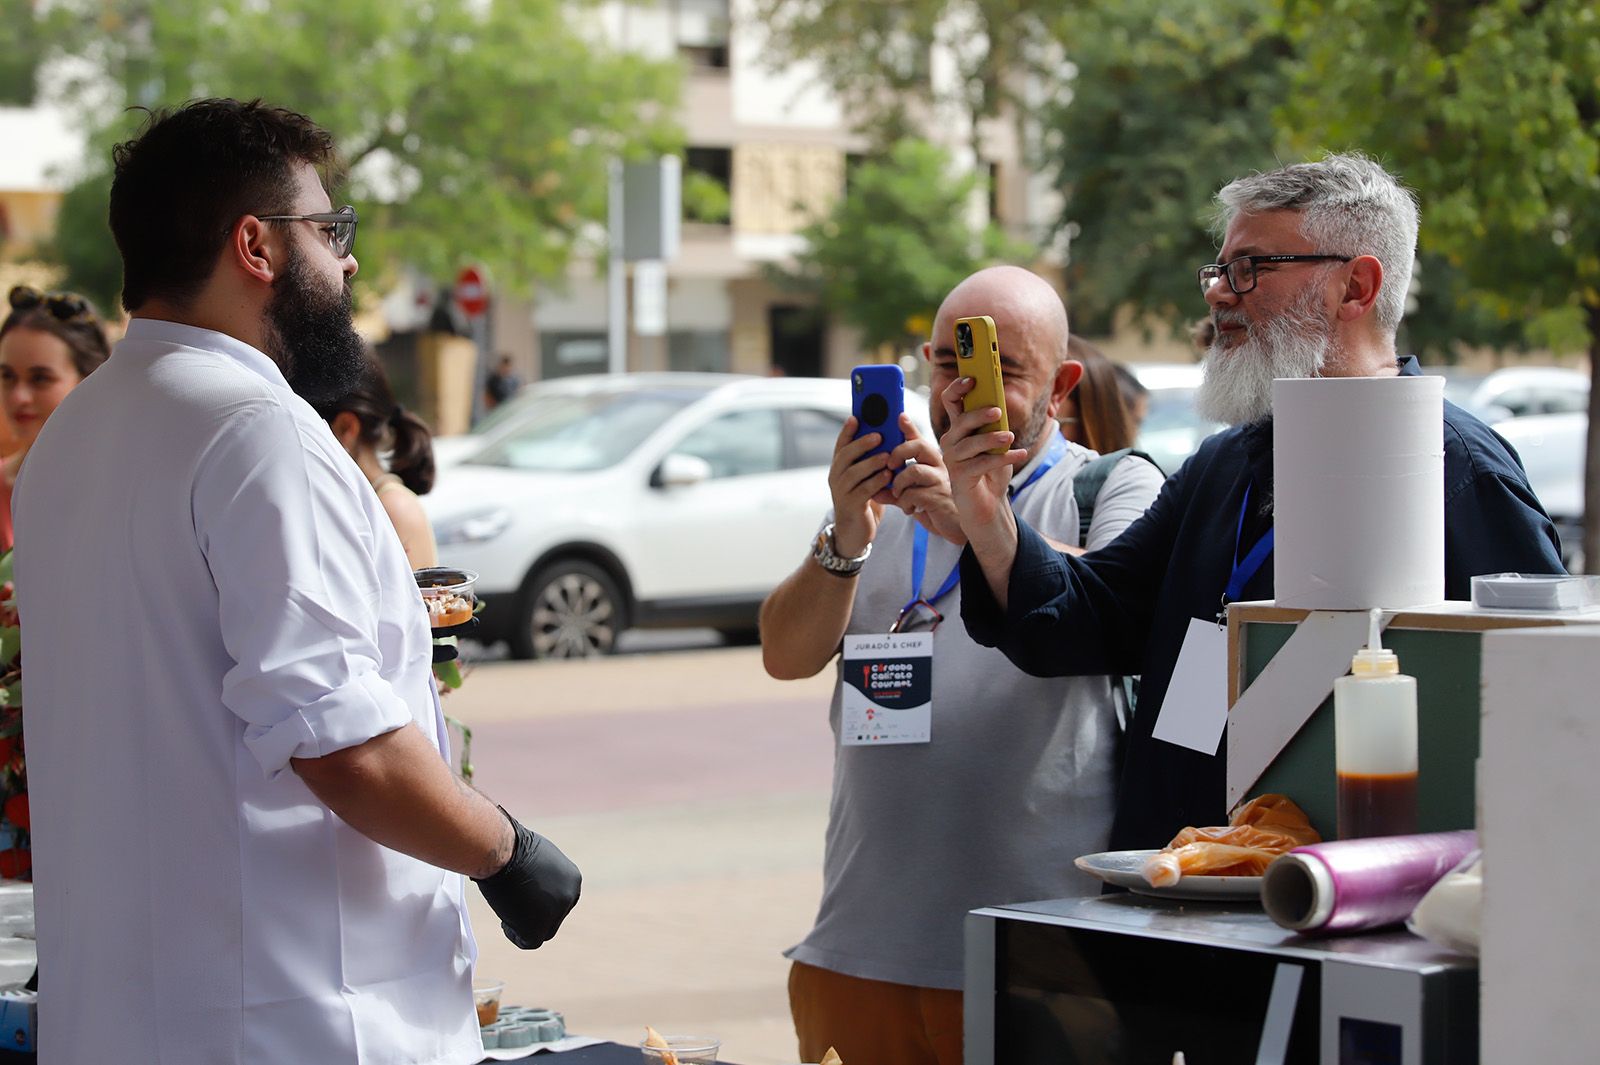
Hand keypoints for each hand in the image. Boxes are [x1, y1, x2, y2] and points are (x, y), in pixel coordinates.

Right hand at [473, 807, 581, 948]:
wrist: (502, 853)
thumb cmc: (512, 848)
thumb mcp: (537, 857)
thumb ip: (542, 876)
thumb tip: (533, 887)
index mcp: (573, 879)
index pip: (561, 899)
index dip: (544, 903)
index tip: (527, 900)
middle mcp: (570, 896)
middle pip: (554, 916)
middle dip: (536, 915)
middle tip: (515, 908)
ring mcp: (556, 914)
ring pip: (543, 930)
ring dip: (525, 924)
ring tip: (507, 911)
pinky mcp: (538, 929)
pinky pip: (528, 942)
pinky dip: (515, 935)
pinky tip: (504, 922)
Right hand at [828, 417, 891, 556]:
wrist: (855, 533)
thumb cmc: (864, 501)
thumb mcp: (866, 479)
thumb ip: (872, 461)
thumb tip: (888, 437)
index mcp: (839, 468)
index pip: (840, 445)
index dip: (847, 431)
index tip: (856, 417)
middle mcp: (836, 478)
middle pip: (845, 456)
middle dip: (861, 444)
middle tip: (878, 435)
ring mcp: (841, 493)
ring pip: (853, 473)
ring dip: (871, 463)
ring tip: (887, 456)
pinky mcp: (850, 506)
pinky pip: (863, 491)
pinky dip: (876, 482)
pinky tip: (888, 477)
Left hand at [885, 415, 964, 544]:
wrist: (955, 528)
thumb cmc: (934, 507)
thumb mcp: (913, 495)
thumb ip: (894, 490)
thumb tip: (874, 491)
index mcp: (932, 462)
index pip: (919, 439)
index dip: (909, 427)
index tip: (899, 418)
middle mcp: (939, 467)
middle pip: (919, 446)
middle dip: (899, 452)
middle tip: (889, 466)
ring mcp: (940, 481)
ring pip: (914, 470)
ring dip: (899, 483)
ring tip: (897, 495)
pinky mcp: (938, 498)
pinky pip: (914, 494)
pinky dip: (905, 502)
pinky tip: (909, 509)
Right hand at [938, 377, 1027, 537]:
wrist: (989, 502)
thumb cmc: (991, 468)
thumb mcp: (996, 441)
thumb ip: (994, 423)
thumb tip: (999, 405)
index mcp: (959, 427)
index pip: (950, 400)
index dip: (958, 387)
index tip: (972, 379)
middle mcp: (951, 441)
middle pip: (961, 421)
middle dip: (978, 414)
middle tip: (997, 412)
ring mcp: (953, 459)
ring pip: (970, 444)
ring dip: (992, 438)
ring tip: (1010, 437)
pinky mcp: (960, 476)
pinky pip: (982, 464)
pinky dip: (1003, 458)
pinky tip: (1020, 454)